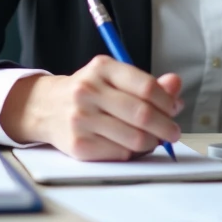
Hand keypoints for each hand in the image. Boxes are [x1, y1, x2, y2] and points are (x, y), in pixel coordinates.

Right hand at [0, 55, 182, 159]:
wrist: (46, 107)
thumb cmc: (88, 92)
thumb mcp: (114, 77)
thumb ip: (147, 82)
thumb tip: (175, 85)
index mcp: (102, 68)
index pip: (146, 87)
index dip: (167, 101)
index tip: (174, 109)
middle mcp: (88, 91)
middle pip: (142, 114)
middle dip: (165, 126)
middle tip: (173, 131)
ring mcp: (81, 119)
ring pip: (134, 138)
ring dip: (152, 142)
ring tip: (154, 139)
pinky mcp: (78, 144)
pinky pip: (120, 154)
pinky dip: (132, 153)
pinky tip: (131, 146)